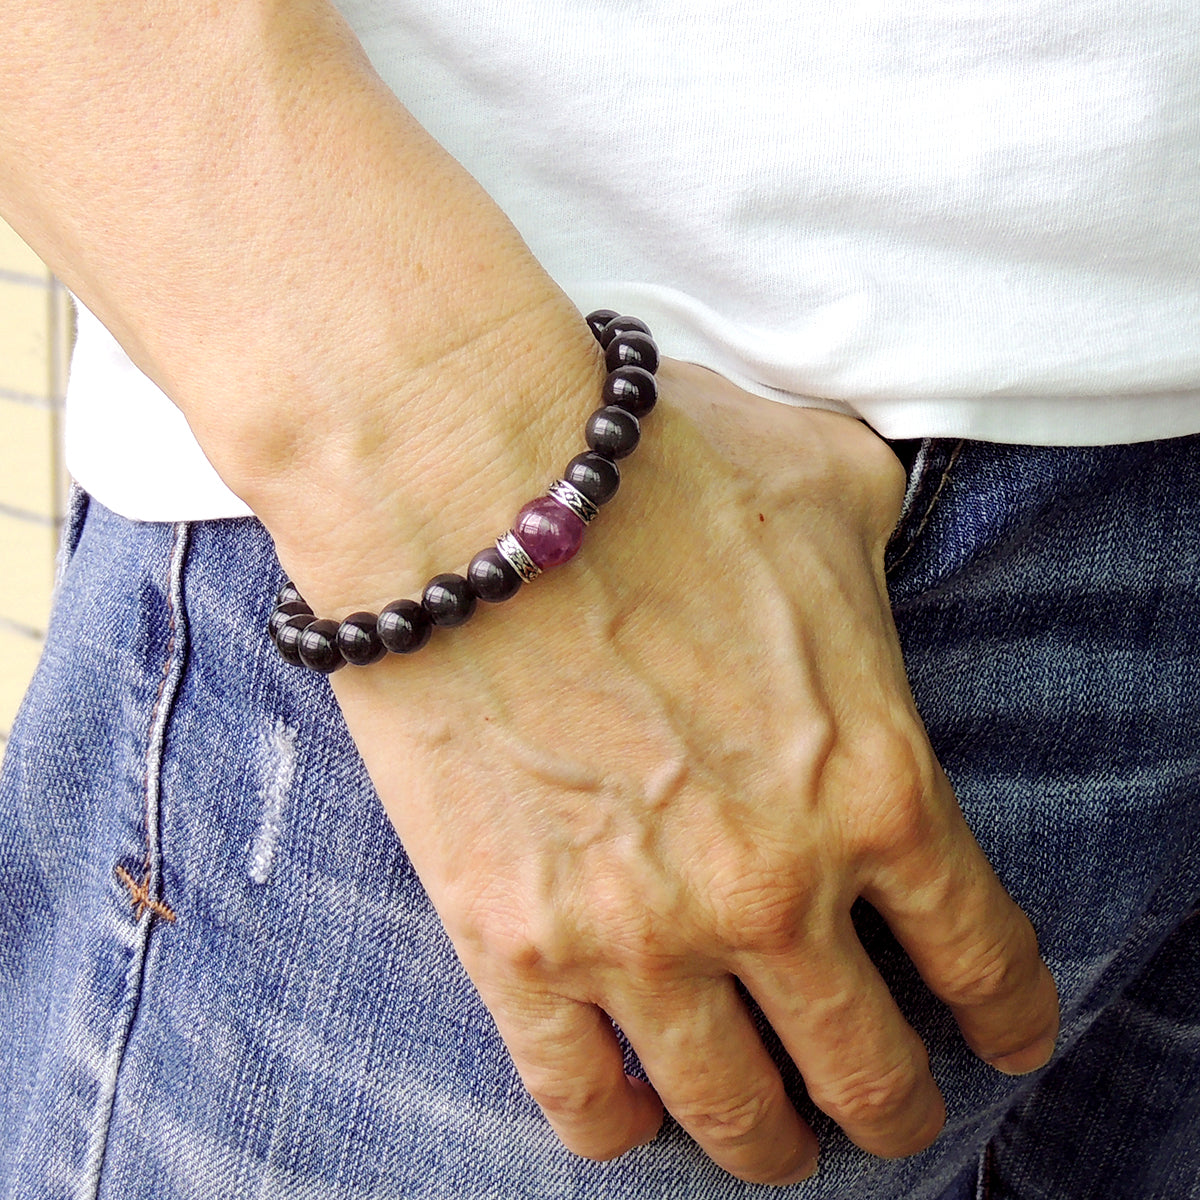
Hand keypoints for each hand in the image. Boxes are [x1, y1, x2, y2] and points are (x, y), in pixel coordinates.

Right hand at [313, 359, 1059, 1185]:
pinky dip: (620, 1125)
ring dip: (767, 1142)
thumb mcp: (828, 484)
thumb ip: (879, 550)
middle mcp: (773, 887)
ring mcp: (640, 932)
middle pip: (867, 1068)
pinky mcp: (516, 945)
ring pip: (734, 1114)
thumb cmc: (655, 467)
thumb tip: (866, 559)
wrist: (471, 480)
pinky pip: (583, 1102)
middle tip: (883, 1104)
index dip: (1005, 1014)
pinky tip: (633, 1108)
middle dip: (892, 1102)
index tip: (1000, 1039)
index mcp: (874, 784)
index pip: (979, 951)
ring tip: (770, 1140)